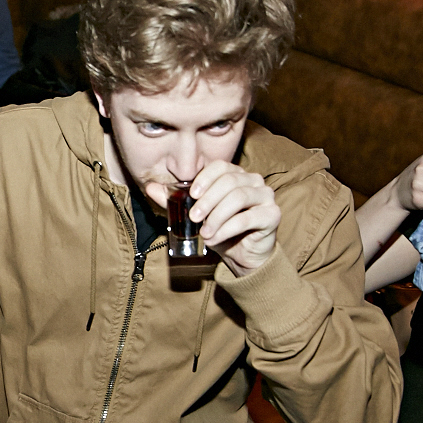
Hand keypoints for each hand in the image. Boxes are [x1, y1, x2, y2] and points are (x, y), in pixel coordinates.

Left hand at [184, 161, 282, 276]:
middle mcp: (254, 181)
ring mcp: (266, 196)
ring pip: (238, 197)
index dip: (205, 178)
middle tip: (193, 218)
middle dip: (208, 200)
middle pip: (229, 181)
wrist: (242, 255)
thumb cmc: (220, 230)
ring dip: (216, 216)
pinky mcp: (272, 215)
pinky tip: (214, 238)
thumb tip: (150, 187)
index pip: (221, 166)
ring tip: (204, 232)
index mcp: (236, 175)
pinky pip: (247, 218)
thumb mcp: (195, 215)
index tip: (192, 195)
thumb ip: (175, 201)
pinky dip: (227, 229)